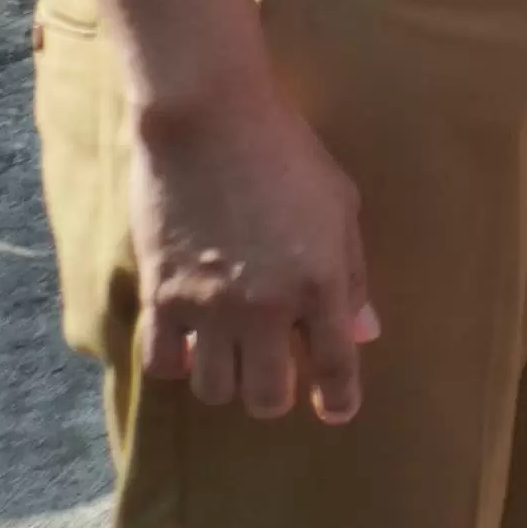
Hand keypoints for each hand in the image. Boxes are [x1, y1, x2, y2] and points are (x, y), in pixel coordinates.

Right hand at [129, 90, 379, 423]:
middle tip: (275, 371)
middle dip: (277, 393)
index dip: (338, 399)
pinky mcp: (161, 295)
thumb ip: (353, 273)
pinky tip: (189, 344)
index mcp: (321, 283)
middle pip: (268, 397)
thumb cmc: (286, 150)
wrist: (210, 116)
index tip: (336, 411)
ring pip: (215, 391)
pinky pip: (164, 363)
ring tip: (231, 353)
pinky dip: (178, 363)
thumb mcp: (340, 204)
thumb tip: (365, 330)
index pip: (336, 367)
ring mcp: (210, 306)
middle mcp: (266, 307)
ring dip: (227, 380)